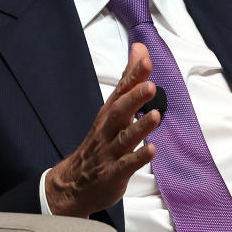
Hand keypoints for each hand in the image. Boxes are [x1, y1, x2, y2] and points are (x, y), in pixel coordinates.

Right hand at [46, 43, 160, 216]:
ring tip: (155, 116)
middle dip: (134, 98)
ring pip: (125, 137)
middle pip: (120, 111)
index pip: (121, 90)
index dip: (133, 75)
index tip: (145, 59)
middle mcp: (108, 129)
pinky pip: (126, 165)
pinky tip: (151, 151)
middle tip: (150, 86)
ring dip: (140, 127)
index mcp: (110, 113)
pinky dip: (138, 158)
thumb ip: (129, 79)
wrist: (75, 184)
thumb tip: (139, 48)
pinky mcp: (114, 173)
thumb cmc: (101, 141)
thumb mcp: (113, 108)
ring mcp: (110, 152)